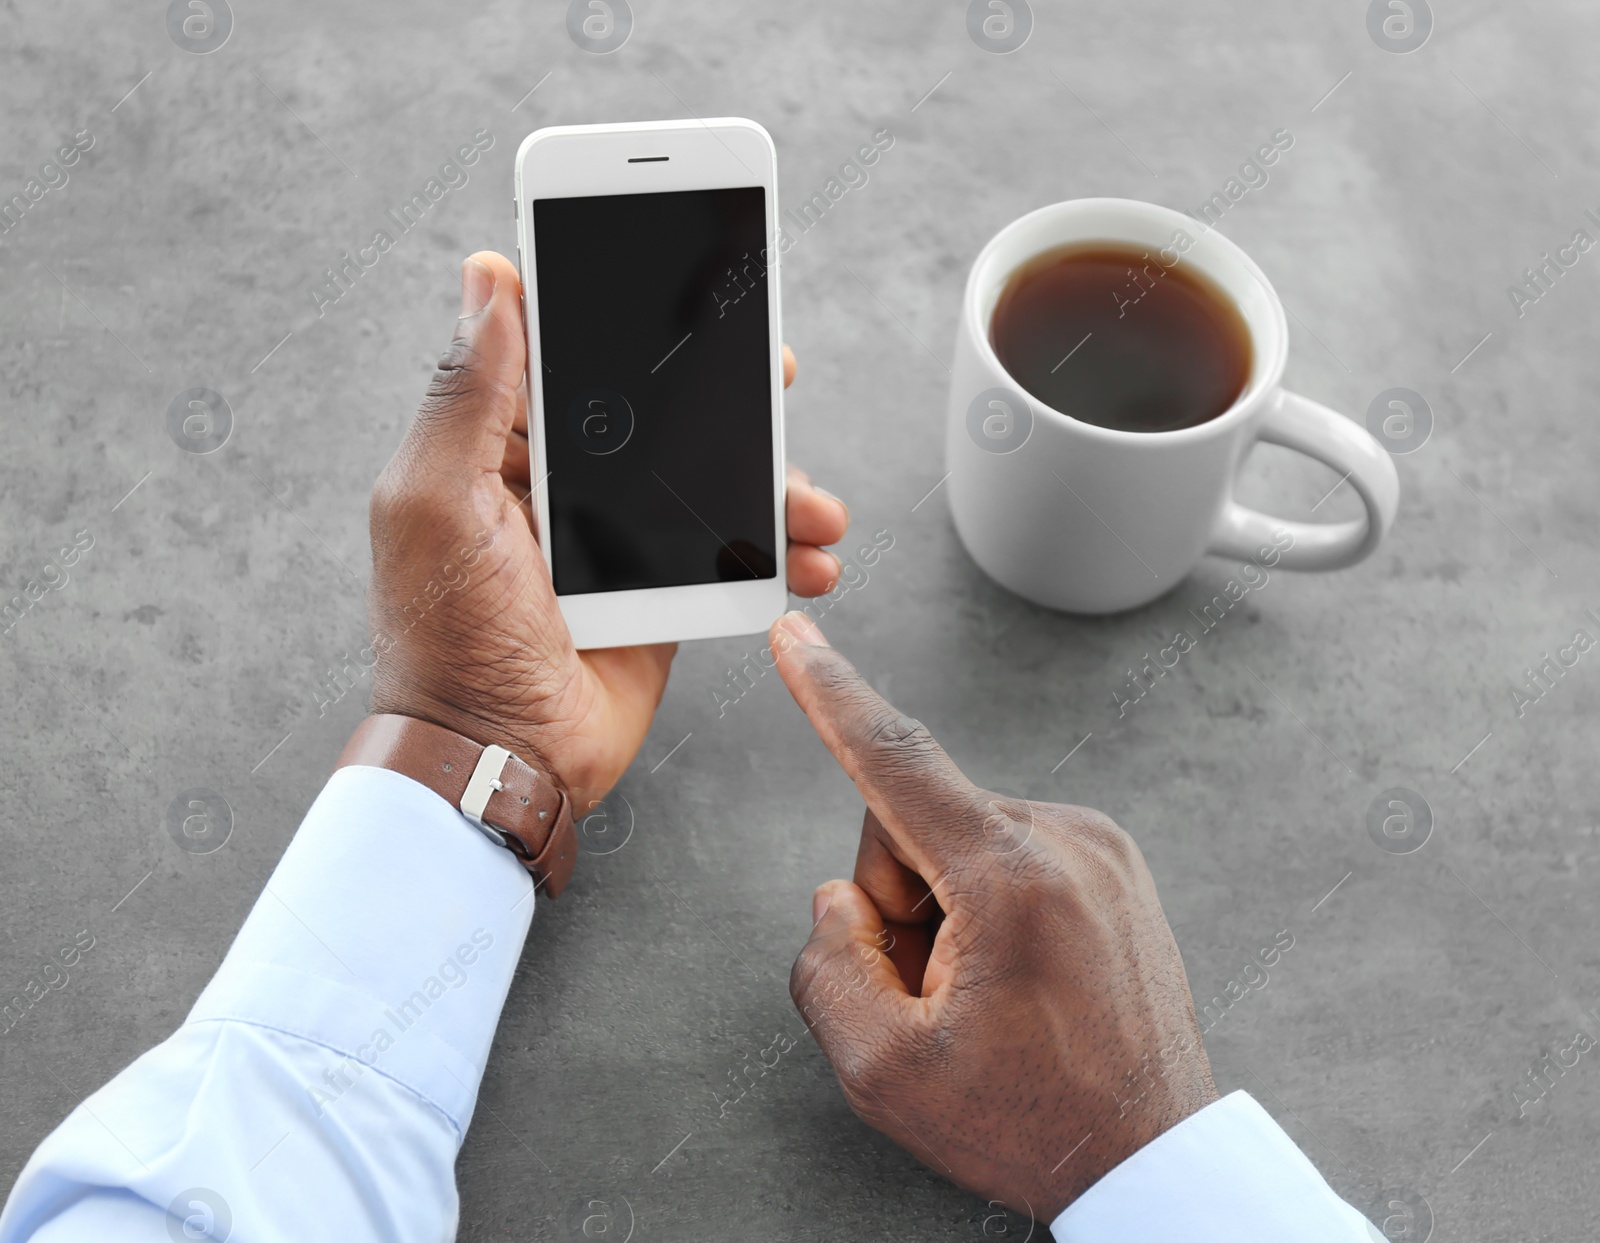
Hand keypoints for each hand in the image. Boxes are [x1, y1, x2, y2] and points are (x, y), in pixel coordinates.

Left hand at [365, 252, 849, 811]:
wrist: (500, 756)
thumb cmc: (446, 635)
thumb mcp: (437, 501)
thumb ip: (468, 393)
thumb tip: (487, 278)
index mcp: (496, 448)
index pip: (567, 357)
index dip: (623, 319)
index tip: (686, 285)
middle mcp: (558, 484)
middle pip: (657, 411)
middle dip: (725, 397)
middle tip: (775, 375)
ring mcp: (616, 538)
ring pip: (706, 479)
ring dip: (771, 483)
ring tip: (815, 506)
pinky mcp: (660, 590)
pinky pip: (729, 549)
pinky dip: (778, 550)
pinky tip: (811, 555)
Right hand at [768, 612, 1217, 1221]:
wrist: (1152, 1159)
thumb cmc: (1032, 1123)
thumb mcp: (884, 1072)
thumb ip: (826, 966)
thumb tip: (838, 899)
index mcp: (1012, 880)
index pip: (895, 760)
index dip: (828, 695)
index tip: (796, 636)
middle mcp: (1067, 842)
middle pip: (913, 819)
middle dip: (896, 899)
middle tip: (931, 992)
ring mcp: (1101, 848)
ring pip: (959, 837)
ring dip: (943, 908)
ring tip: (984, 997)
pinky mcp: (1114, 863)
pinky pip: (1009, 852)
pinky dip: (987, 904)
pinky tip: (1017, 980)